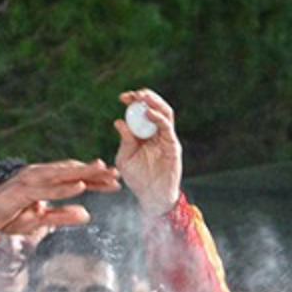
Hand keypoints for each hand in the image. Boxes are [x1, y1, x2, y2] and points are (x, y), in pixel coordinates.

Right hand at [0, 160, 120, 236]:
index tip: (116, 182)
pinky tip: (80, 186)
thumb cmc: (11, 216)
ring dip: (83, 173)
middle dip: (95, 173)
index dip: (96, 180)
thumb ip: (64, 215)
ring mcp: (30, 179)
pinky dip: (65, 187)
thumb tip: (87, 214)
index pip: (75, 178)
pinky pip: (48, 188)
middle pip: (72, 172)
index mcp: (46, 180)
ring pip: (62, 175)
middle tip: (117, 174)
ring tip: (103, 172)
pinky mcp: (22, 189)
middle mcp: (40, 174)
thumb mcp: (42, 219)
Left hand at [115, 88, 180, 216]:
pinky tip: (148, 113)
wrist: (151, 197)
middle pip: (155, 108)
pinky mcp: (173, 146)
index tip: (122, 97)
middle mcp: (157, 133)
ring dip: (154, 102)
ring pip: (165, 113)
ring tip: (142, 98)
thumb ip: (124, 140)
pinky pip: (167, 127)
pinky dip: (158, 118)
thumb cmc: (137, 179)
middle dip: (145, 97)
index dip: (133, 102)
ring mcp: (166, 139)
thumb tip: (119, 121)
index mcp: (144, 134)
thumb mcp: (125, 158)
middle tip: (133, 94)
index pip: (141, 112)